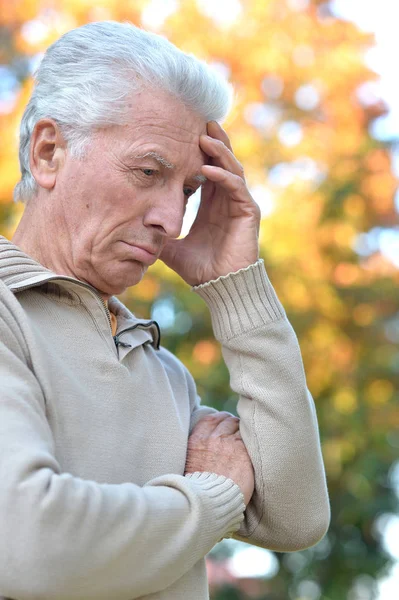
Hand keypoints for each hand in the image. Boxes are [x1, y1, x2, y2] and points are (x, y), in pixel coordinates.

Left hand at [160, 121, 260, 285]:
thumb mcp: (172, 247)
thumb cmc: (200, 269)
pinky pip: (236, 187)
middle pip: (222, 161)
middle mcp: (227, 200)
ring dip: (219, 151)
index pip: (207, 170)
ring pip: (232, 168)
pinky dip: (223, 176)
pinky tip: (208, 168)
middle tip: (199, 119)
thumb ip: (158, 235)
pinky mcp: (248, 212)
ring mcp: (240, 204)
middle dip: (212, 140)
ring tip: (205, 135)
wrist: (221, 287)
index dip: (197, 152)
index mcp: (212, 205)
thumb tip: (133, 230)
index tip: (182, 134)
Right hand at [185, 412, 254, 505]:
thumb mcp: (189, 465)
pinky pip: (250, 439)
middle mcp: (212, 439)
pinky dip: (251, 442)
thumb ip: (197, 451)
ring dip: (242, 433)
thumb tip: (203, 450)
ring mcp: (229, 444)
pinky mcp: (243, 452)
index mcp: (197, 441)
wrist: (209, 504)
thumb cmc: (198, 490)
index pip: (211, 419)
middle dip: (233, 425)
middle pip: (227, 420)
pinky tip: (253, 450)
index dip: (220, 420)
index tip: (224, 425)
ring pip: (240, 428)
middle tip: (237, 435)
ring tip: (245, 443)